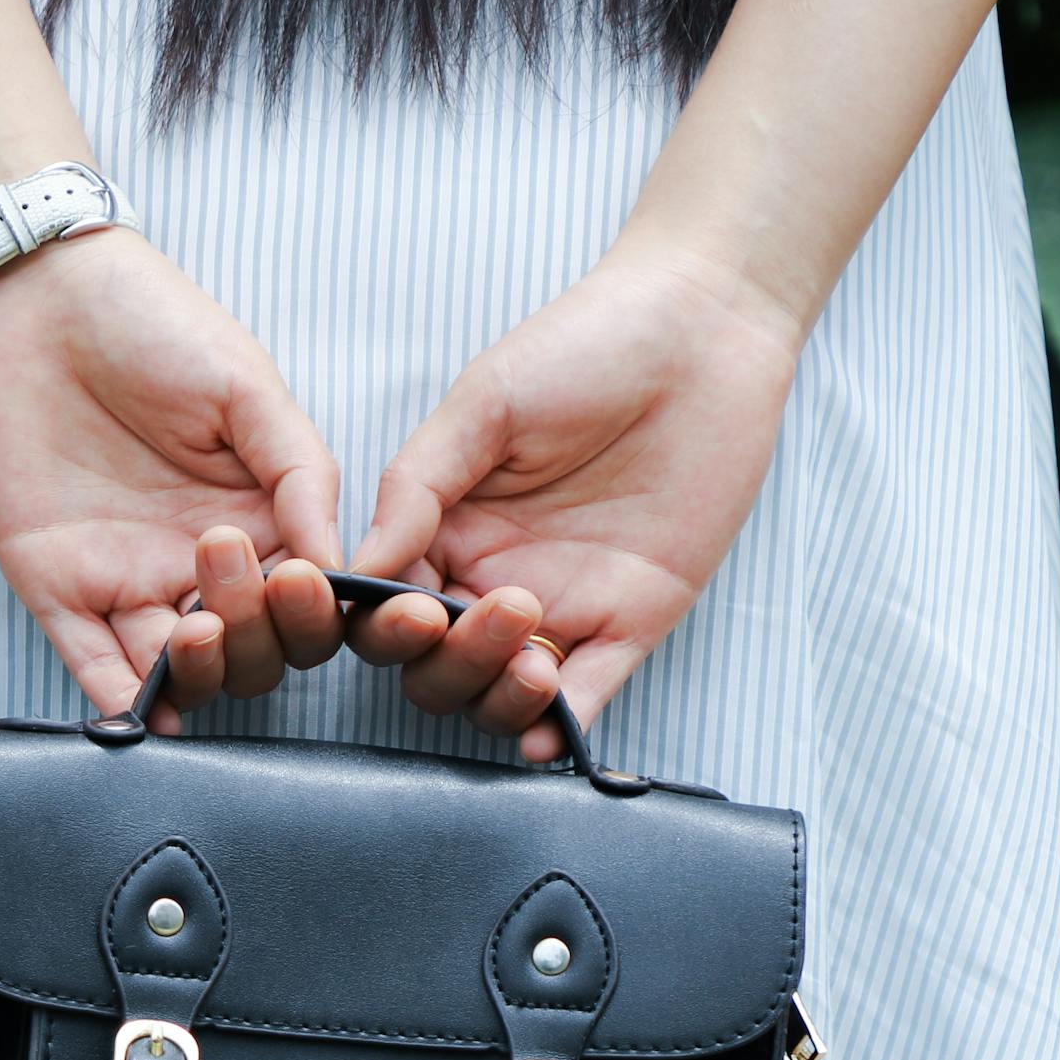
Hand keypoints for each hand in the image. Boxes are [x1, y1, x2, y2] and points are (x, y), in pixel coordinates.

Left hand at [0, 226, 343, 723]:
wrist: (35, 294)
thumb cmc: (149, 322)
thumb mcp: (246, 387)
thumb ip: (300, 475)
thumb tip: (339, 564)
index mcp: (259, 517)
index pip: (304, 602)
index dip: (313, 610)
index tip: (305, 580)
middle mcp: (199, 563)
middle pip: (252, 649)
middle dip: (258, 635)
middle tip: (232, 572)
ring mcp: (129, 579)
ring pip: (183, 670)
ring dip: (201, 674)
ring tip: (197, 634)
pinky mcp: (58, 585)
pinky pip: (93, 662)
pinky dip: (122, 700)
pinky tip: (147, 712)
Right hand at [350, 239, 806, 759]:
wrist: (702, 330)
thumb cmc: (587, 346)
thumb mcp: (483, 404)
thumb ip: (416, 486)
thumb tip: (356, 566)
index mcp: (447, 526)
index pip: (387, 607)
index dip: (384, 624)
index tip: (409, 608)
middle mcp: (493, 576)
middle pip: (435, 666)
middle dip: (445, 663)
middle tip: (488, 612)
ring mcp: (565, 604)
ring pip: (501, 694)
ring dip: (496, 697)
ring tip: (529, 661)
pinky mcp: (634, 619)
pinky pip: (589, 694)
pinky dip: (563, 726)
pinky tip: (549, 729)